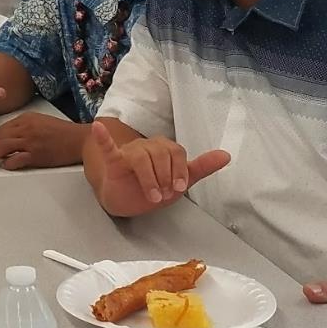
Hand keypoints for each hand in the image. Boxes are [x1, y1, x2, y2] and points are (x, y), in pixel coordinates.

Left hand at [0, 113, 86, 170]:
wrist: (80, 140)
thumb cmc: (63, 132)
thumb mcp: (42, 121)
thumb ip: (26, 126)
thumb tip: (11, 137)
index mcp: (27, 118)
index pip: (2, 129)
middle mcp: (26, 128)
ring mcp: (30, 141)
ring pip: (3, 147)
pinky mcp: (36, 155)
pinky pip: (15, 159)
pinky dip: (8, 163)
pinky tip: (5, 166)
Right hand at [85, 120, 229, 216]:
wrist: (126, 200)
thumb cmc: (153, 187)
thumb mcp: (179, 180)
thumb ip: (201, 167)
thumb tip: (227, 155)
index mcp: (164, 148)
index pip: (177, 152)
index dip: (179, 171)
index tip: (179, 189)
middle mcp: (148, 146)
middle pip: (161, 153)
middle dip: (165, 177)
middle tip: (164, 196)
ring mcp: (130, 152)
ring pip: (142, 158)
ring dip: (149, 179)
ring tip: (153, 196)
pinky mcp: (114, 162)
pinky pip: (108, 147)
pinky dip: (103, 138)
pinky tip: (99, 127)